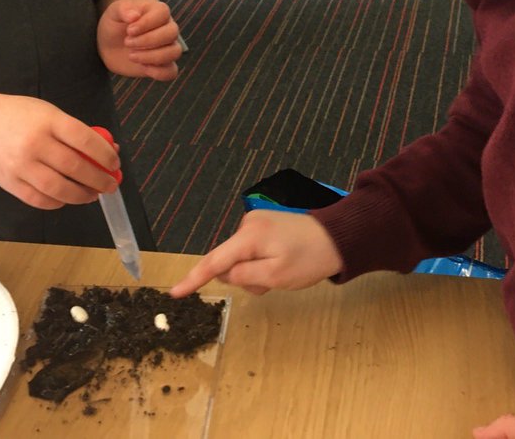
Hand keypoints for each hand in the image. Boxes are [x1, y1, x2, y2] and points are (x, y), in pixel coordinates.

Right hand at [0, 94, 120, 208]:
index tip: (115, 163)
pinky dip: (59, 202)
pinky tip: (68, 198)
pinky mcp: (10, 183)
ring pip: (58, 188)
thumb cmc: (22, 117)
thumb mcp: (50, 114)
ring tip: (93, 194)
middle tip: (111, 184)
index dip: (104, 154)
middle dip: (99, 179)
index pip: (84, 139)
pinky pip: (40, 200)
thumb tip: (110, 150)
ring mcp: (20, 166)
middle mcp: (34, 143)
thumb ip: (77, 132)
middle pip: (74, 167)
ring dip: (82, 195)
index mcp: (48, 121)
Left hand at [98, 0, 180, 79]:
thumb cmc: (115, 24)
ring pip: (174, 52)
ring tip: (131, 56)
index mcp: (157, 12)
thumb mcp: (114, 12)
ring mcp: (167, 48)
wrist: (110, 45)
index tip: (129, 30)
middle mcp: (167, 28)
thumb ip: (123, 9)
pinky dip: (158, 72)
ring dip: (152, 56)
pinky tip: (143, 68)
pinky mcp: (163, 65)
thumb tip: (134, 15)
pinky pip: (171, 71)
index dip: (147, 22)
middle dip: (147, 40)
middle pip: (171, 33)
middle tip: (127, 42)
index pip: (163, 13)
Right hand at [170, 210, 344, 296]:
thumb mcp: (276, 276)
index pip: (214, 261)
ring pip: (240, 259)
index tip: (175, 292)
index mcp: (249, 236)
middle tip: (272, 283)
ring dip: (255, 272)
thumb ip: (244, 277)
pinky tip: (281, 262)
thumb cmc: (310, 259)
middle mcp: (248, 224)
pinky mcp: (265, 225)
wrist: (339, 238)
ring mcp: (256, 223)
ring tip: (282, 271)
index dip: (193, 279)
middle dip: (244, 278)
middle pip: (228, 262)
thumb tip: (224, 275)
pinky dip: (260, 262)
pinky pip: (250, 251)